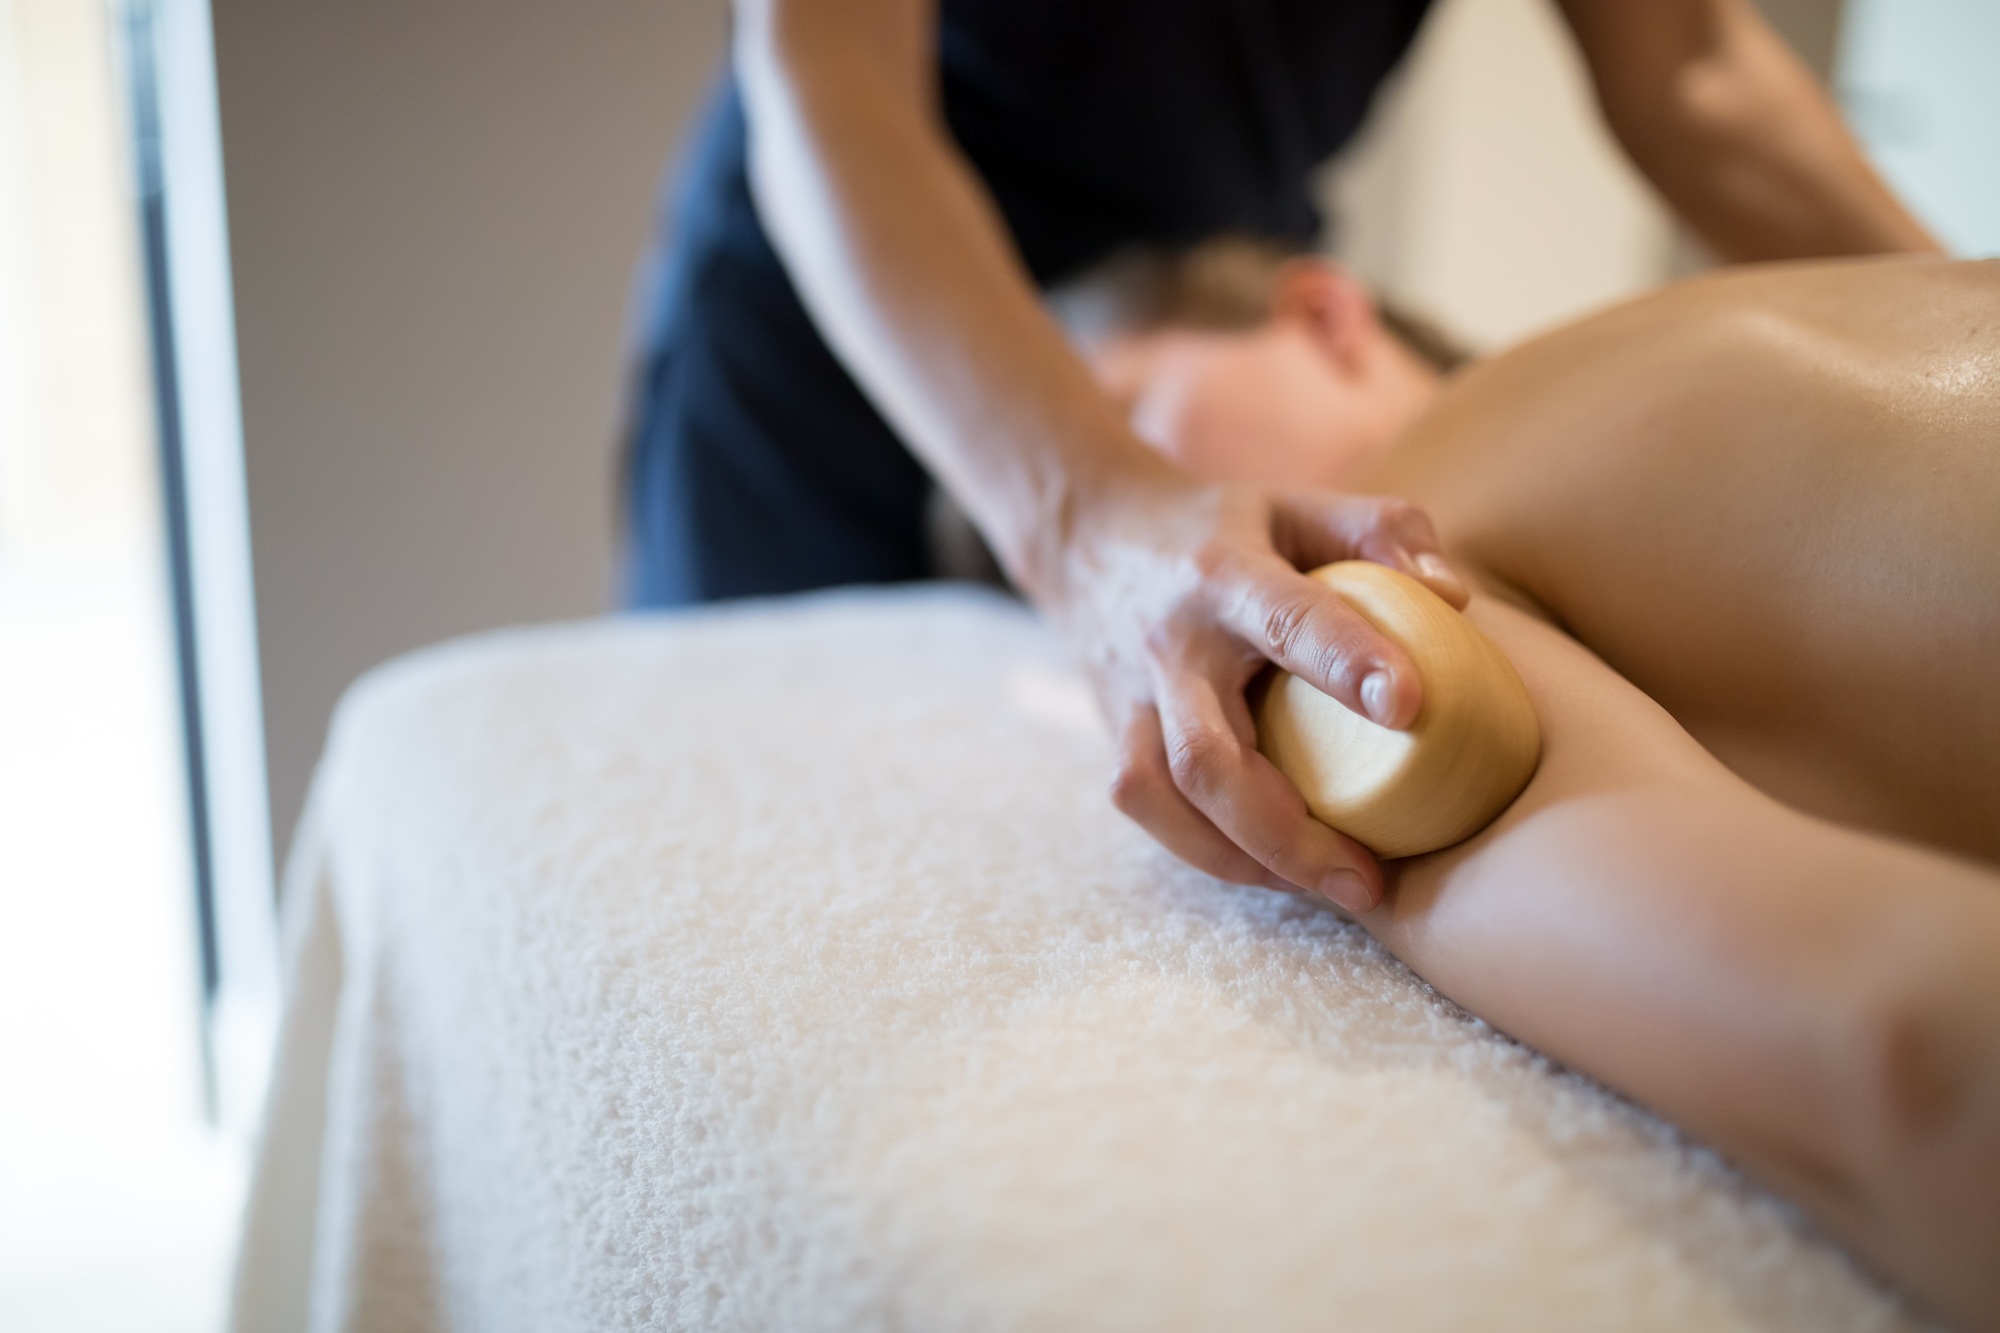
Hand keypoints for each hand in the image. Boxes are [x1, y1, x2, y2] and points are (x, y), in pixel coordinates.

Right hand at [1047, 470, 1467, 911]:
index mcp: (1224, 574)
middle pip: (1207, 755)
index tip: (1409, 706)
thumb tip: (1454, 595)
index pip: (1287, 619)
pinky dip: (1210, 851)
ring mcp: (1131, 697)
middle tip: (1371, 881)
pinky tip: (1275, 869)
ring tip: (1333, 888)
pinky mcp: (1114, 735)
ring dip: (1246, 858)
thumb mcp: (1301, 503)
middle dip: (1287, 830)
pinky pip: (1151, 810)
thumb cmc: (1225, 528)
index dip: (1346, 660)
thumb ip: (1383, 531)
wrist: (1089, 537)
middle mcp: (1169, 645)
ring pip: (1166, 796)